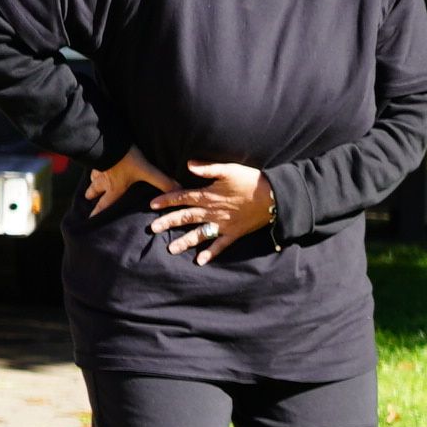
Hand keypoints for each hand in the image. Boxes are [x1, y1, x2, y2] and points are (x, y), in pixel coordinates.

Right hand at [83, 148, 176, 217]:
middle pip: (95, 190)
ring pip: (93, 176)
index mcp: (115, 187)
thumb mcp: (147, 171)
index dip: (99, 212)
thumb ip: (163, 182)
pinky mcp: (97, 155)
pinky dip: (93, 164)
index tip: (90, 219)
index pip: (105, 203)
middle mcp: (104, 179)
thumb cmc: (126, 159)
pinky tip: (94, 161)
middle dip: (91, 195)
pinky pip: (92, 162)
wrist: (108, 141)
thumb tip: (178, 192)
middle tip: (87, 198)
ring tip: (91, 182)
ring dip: (92, 180)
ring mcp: (98, 166)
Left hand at [151, 161, 275, 259]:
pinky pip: (220, 245)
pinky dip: (210, 253)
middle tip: (152, 228)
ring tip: (171, 249)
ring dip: (184, 241)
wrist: (275, 197)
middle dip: (168, 222)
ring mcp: (223, 224)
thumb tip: (188, 165)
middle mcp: (212, 212)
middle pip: (186, 217)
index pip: (182, 197)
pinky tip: (200, 261)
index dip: (166, 200)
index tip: (152, 204)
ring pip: (199, 234)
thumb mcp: (229, 169)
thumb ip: (207, 168)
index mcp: (209, 195)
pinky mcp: (234, 233)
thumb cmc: (252, 180)